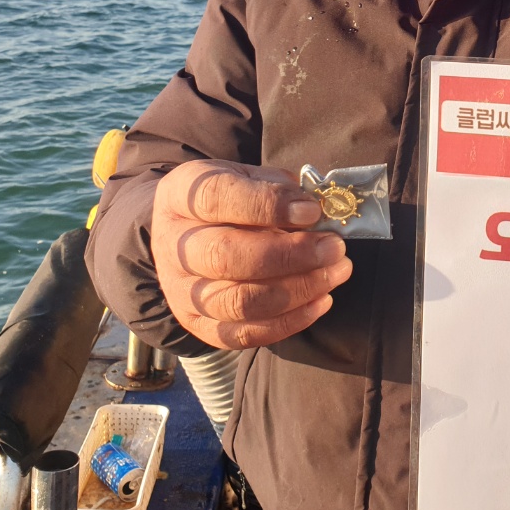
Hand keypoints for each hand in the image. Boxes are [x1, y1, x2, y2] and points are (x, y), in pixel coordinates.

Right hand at [152, 159, 351, 349]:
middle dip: (289, 255)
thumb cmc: (226, 200)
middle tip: (334, 248)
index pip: (217, 198)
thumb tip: (313, 209)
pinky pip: (244, 334)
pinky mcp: (197, 325)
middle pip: (226, 257)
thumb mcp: (245, 176)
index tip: (312, 210)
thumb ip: (276, 187)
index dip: (268, 205)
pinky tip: (321, 301)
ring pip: (239, 302)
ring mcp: (181, 291)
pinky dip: (289, 321)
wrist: (181, 234)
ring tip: (335, 273)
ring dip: (297, 290)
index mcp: (182, 195)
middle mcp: (173, 245)